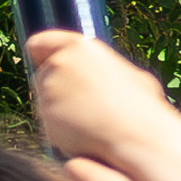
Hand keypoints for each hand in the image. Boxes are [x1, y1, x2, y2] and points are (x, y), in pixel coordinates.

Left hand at [27, 29, 174, 163]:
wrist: (135, 135)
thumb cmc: (141, 107)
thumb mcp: (130, 77)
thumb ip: (107, 71)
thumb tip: (104, 75)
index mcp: (80, 47)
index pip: (39, 44)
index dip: (40, 56)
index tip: (42, 64)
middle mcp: (59, 64)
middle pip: (42, 77)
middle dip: (56, 91)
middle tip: (83, 107)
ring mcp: (49, 90)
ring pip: (45, 103)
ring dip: (60, 114)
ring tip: (92, 123)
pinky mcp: (46, 117)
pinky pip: (49, 127)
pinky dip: (62, 134)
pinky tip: (86, 136)